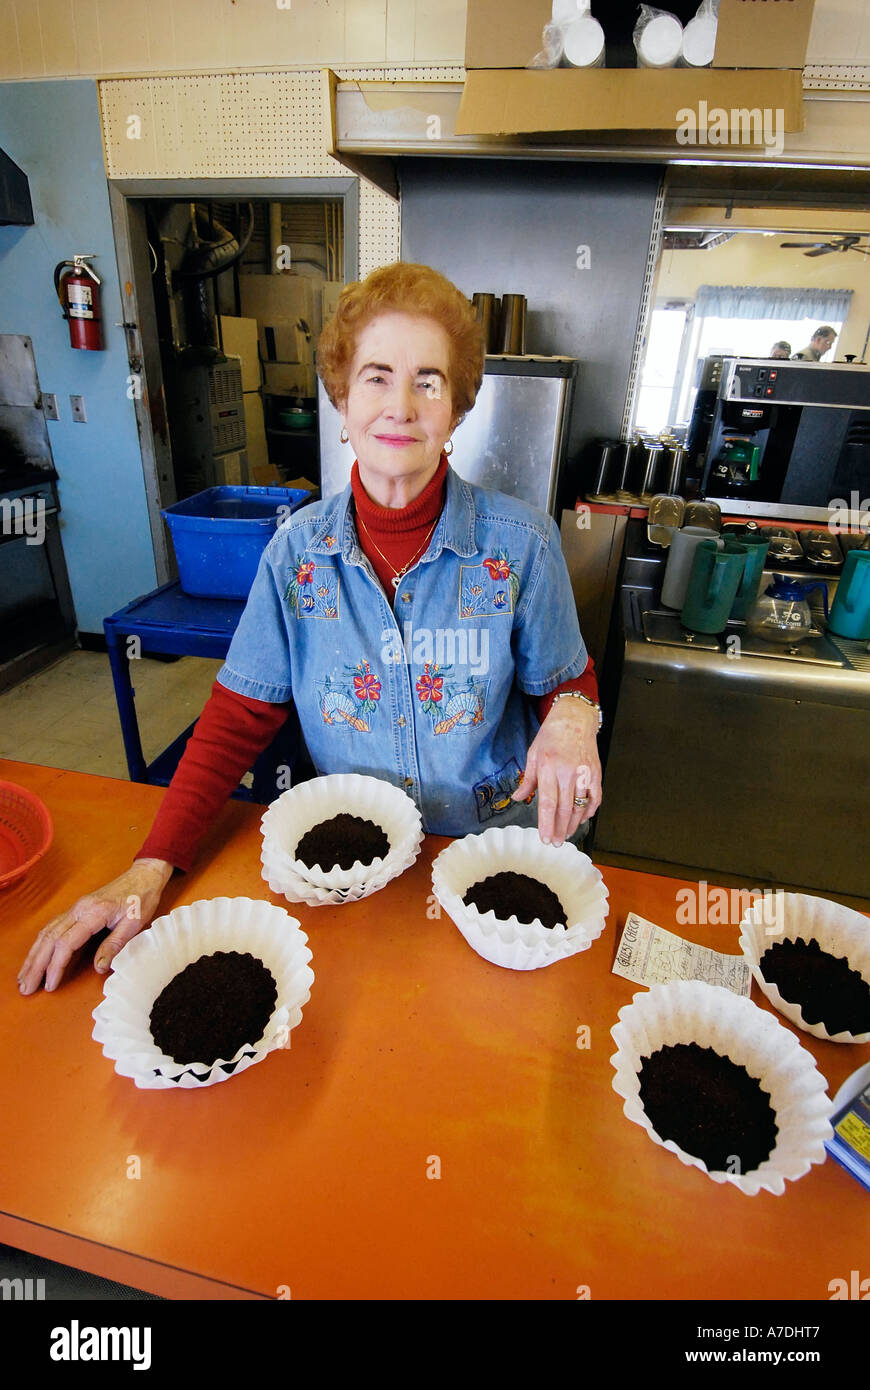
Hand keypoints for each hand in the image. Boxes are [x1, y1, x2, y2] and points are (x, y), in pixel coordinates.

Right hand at [17, 858, 173, 995]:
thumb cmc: (141, 899)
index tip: (49, 985)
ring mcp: (76, 908)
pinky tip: (34, 956)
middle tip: (26, 987)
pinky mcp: (76, 909)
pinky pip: (52, 927)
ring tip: (24, 978)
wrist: (144, 876)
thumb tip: (99, 967)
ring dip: (33, 956)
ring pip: (46, 932)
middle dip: (35, 965)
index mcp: (94, 913)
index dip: (55, 966)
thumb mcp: (134, 924)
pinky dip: (40, 944)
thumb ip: (115, 945)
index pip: (66, 943)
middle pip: (49, 939)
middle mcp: (79, 909)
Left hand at [511, 699, 601, 846]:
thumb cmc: (551, 736)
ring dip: (574, 824)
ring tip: (567, 834)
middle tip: (556, 843)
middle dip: (560, 829)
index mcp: (549, 767)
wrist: (574, 719)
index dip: (547, 824)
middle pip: (565, 809)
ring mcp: (584, 773)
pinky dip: (589, 811)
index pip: (548, 803)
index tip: (546, 838)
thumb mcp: (533, 754)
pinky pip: (595, 798)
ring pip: (580, 806)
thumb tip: (517, 799)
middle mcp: (568, 772)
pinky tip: (582, 819)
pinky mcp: (596, 773)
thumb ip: (527, 780)